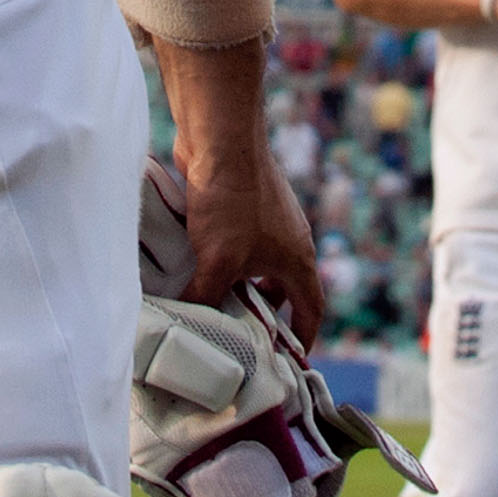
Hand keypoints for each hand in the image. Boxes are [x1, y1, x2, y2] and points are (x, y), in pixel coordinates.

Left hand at [177, 134, 325, 346]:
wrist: (221, 139)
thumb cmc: (231, 202)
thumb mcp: (218, 262)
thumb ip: (205, 299)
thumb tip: (186, 324)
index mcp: (297, 259)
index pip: (312, 308)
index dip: (303, 336)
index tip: (292, 358)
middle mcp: (289, 238)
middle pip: (282, 287)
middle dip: (263, 311)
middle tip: (238, 332)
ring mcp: (266, 217)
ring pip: (256, 262)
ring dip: (238, 282)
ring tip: (210, 299)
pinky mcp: (242, 201)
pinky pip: (237, 239)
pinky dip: (222, 255)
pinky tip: (192, 262)